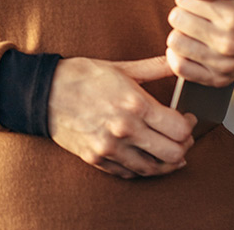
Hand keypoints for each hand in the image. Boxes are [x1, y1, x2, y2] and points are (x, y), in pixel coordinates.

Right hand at [47, 55, 195, 178]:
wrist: (44, 92)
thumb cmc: (81, 76)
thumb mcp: (120, 67)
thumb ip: (153, 67)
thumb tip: (177, 59)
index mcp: (135, 104)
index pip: (180, 129)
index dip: (189, 126)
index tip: (187, 119)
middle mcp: (125, 130)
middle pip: (174, 154)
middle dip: (183, 146)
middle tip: (181, 136)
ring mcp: (111, 148)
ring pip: (154, 169)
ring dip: (166, 161)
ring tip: (166, 149)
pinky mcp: (98, 160)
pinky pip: (130, 173)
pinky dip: (142, 167)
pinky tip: (144, 155)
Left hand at [167, 0, 233, 86]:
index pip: (184, 1)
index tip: (197, 0)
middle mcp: (228, 43)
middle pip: (177, 20)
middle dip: (182, 14)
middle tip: (195, 16)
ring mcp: (223, 64)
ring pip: (175, 43)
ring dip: (180, 34)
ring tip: (194, 32)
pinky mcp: (216, 79)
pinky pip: (180, 68)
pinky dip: (178, 56)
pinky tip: (189, 47)